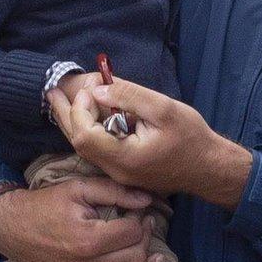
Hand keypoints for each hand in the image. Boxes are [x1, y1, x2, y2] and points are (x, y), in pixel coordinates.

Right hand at [0, 177, 161, 261]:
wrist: (12, 229)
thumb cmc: (46, 206)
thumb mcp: (78, 189)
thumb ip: (115, 191)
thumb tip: (148, 201)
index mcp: (87, 239)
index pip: (132, 234)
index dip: (143, 223)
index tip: (142, 216)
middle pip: (133, 260)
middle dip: (146, 243)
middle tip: (146, 232)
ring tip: (156, 260)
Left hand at [49, 78, 252, 207]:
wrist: (209, 168)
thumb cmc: (192, 138)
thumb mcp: (164, 109)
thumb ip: (130, 97)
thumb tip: (97, 89)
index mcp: (124, 158)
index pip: (84, 134)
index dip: (81, 109)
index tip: (94, 88)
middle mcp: (116, 170)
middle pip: (77, 142)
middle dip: (65, 114)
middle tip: (52, 90)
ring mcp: (118, 173)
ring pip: (85, 147)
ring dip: (75, 121)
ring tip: (61, 100)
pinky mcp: (123, 170)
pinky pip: (98, 149)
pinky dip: (88, 130)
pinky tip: (87, 114)